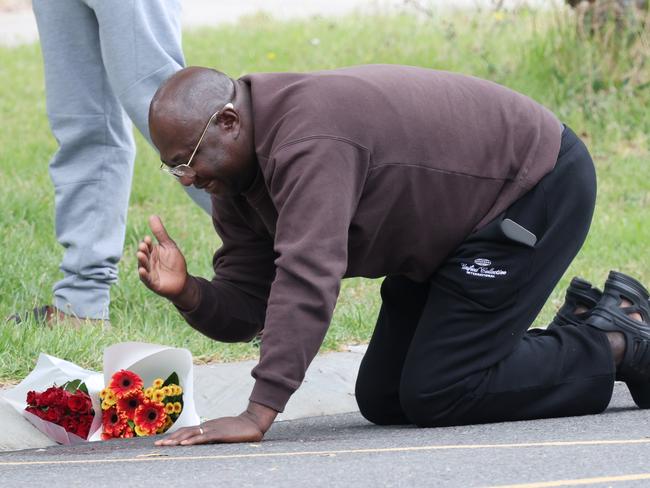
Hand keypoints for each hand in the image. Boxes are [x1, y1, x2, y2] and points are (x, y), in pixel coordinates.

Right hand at [137, 215, 190, 301]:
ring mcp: (149, 273)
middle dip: (143, 250)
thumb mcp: (168, 246)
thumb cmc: (175, 262)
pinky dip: (143, 275)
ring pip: (143, 266)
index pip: (147, 246)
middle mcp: (148, 262)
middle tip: (143, 246)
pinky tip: (142, 270)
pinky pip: (146, 279)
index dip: (147, 243)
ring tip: (141, 255)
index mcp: (152, 252)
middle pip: (144, 255)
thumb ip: (160, 232)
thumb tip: (152, 215)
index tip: (149, 239)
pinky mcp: (152, 283)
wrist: (182, 281)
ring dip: (141, 261)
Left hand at [155, 402, 277, 445]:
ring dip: (176, 439)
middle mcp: (207, 426)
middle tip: (157, 445)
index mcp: (208, 427)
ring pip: (190, 434)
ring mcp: (213, 429)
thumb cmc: (240, 430)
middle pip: (185, 431)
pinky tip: (183, 444)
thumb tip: (207, 442)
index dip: (175, 436)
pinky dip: (192, 440)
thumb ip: (216, 437)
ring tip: (165, 445)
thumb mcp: (225, 433)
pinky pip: (202, 437)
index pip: (188, 431)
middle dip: (170, 438)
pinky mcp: (219, 434)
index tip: (164, 441)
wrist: (253, 422)